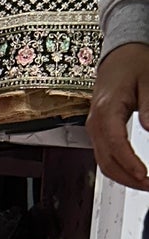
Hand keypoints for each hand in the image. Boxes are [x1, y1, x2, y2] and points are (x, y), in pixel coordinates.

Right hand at [88, 43, 148, 189]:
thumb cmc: (133, 63)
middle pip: (106, 162)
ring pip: (104, 163)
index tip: (145, 176)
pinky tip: (133, 172)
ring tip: (144, 183)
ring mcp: (94, 129)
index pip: (115, 146)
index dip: (130, 164)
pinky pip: (105, 156)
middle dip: (128, 179)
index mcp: (106, 110)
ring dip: (123, 177)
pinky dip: (119, 168)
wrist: (119, 55)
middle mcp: (95, 123)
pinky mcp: (99, 132)